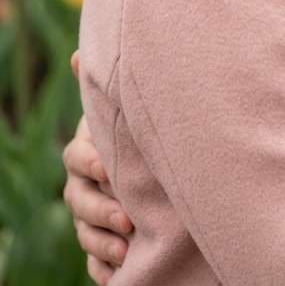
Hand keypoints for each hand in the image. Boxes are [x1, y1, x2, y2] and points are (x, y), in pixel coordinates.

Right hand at [63, 52, 131, 284]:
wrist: (173, 158)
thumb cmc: (148, 128)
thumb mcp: (134, 111)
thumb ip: (112, 90)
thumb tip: (77, 55)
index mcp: (91, 149)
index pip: (76, 158)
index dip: (91, 163)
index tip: (109, 170)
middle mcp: (86, 183)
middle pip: (77, 199)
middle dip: (99, 209)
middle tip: (127, 217)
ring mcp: (93, 214)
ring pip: (84, 232)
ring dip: (102, 241)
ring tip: (127, 248)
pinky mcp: (106, 243)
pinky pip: (94, 261)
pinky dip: (103, 268)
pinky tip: (118, 274)